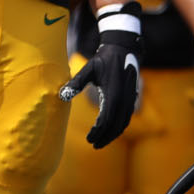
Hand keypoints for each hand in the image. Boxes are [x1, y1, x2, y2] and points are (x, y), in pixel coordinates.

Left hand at [59, 2, 141, 148]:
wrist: (125, 49)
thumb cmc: (104, 59)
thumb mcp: (89, 69)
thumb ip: (76, 83)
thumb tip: (60, 96)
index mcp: (113, 93)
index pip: (106, 119)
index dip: (97, 132)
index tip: (88, 139)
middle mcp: (124, 98)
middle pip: (116, 125)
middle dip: (105, 137)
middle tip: (93, 145)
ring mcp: (130, 99)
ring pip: (123, 123)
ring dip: (113, 134)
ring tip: (101, 142)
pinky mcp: (132, 98)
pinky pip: (127, 118)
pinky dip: (119, 127)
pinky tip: (111, 130)